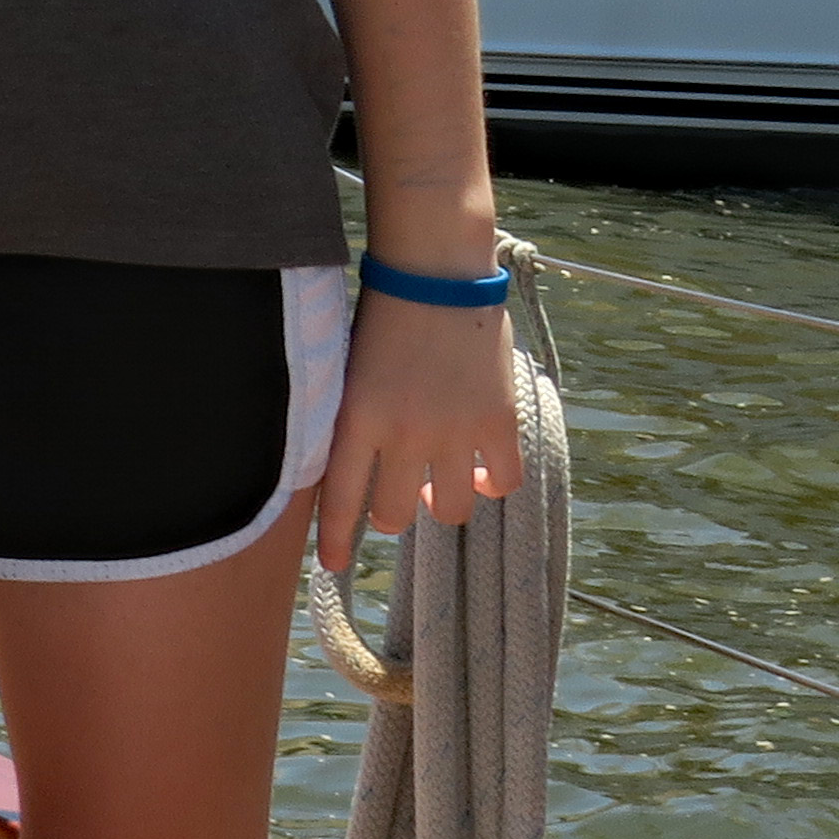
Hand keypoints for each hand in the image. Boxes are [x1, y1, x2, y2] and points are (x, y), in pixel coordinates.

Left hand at [311, 284, 524, 568]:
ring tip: (440, 483)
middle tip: (397, 500)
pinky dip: (493, 484)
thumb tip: (347, 464)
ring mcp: (455, 431)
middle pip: (397, 514)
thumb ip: (350, 418)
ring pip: (452, 508)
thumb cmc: (382, 314)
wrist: (436, 275)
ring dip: (443, 502)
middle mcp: (405, 434)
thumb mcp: (347, 370)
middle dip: (393, 516)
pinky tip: (483, 472)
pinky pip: (503, 480)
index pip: (339, 498)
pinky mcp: (497, 421)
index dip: (336, 539)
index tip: (335, 564)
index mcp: (358, 419)